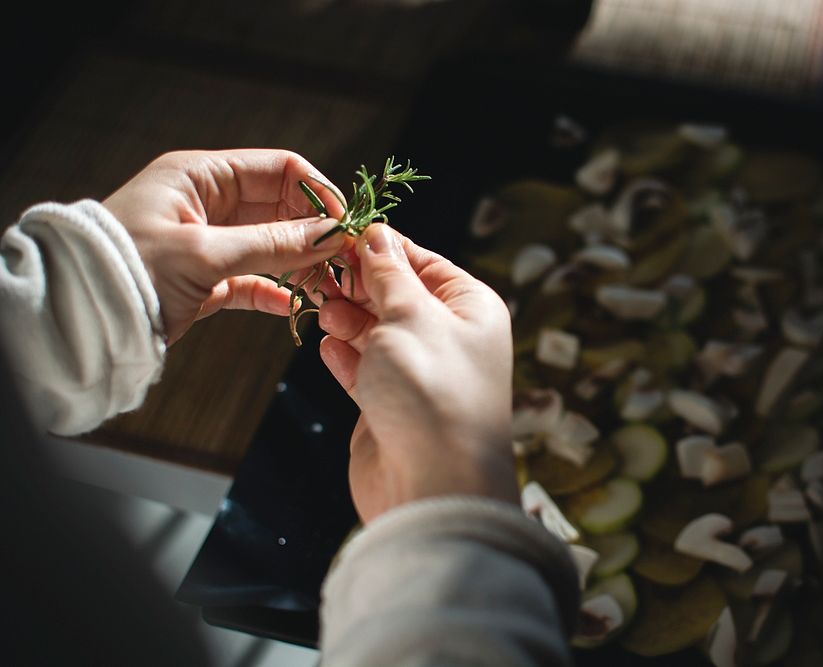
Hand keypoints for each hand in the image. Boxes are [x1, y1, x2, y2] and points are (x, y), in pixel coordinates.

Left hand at [103, 149, 348, 343]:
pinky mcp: (206, 280)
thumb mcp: (204, 253)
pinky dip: (276, 291)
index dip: (317, 193)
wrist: (77, 321)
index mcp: (201, 176)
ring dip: (302, 264)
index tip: (346, 225)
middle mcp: (207, 203)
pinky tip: (296, 306)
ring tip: (329, 287)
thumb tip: (332, 235)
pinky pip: (254, 279)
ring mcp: (208, 242)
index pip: (278, 169)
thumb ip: (273, 243)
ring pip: (272, 245)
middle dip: (316, 232)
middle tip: (346, 261)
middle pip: (282, 208)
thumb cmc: (129, 270)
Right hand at [317, 224, 516, 521]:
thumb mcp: (410, 315)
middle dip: (360, 284)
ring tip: (325, 310)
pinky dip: (344, 358)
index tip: (341, 237)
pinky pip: (363, 371)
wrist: (434, 484)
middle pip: (397, 296)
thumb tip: (377, 235)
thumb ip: (389, 275)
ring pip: (376, 332)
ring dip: (347, 319)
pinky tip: (327, 346)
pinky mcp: (390, 407)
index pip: (424, 263)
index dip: (382, 249)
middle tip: (323, 276)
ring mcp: (419, 375)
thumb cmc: (432, 390)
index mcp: (471, 309)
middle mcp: (449, 339)